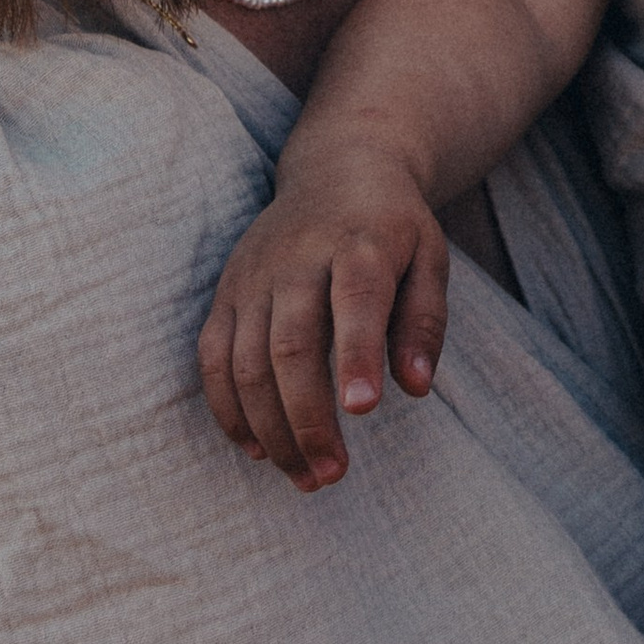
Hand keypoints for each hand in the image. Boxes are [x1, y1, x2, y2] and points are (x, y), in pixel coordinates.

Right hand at [197, 142, 449, 491]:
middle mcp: (298, 258)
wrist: (338, 166)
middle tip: (333, 474)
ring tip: (305, 476)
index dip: (356, 356)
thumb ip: (425, 321)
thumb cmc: (393, 225)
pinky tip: (257, 449)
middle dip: (307, 417)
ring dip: (270, 429)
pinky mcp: (226, 292)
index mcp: (359, 244)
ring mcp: (254, 276)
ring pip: (246, 362)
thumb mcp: (430, 257)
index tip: (363, 411)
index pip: (354, 300)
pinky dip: (228, 410)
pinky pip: (213, 359)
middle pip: (290, 345)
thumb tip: (414, 388)